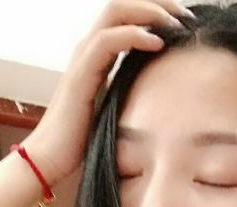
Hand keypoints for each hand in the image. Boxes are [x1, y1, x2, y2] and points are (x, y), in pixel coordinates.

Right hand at [23, 0, 193, 185]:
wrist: (51, 161)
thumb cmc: (81, 143)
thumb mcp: (116, 113)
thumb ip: (132, 96)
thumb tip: (164, 103)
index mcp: (97, 57)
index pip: (125, 16)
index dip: (155, 12)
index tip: (184, 24)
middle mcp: (88, 51)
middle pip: (122, 5)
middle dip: (157, 3)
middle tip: (186, 16)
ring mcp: (82, 60)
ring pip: (115, 12)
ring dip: (149, 11)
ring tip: (176, 22)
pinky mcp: (80, 76)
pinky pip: (107, 41)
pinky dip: (134, 35)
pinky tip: (156, 43)